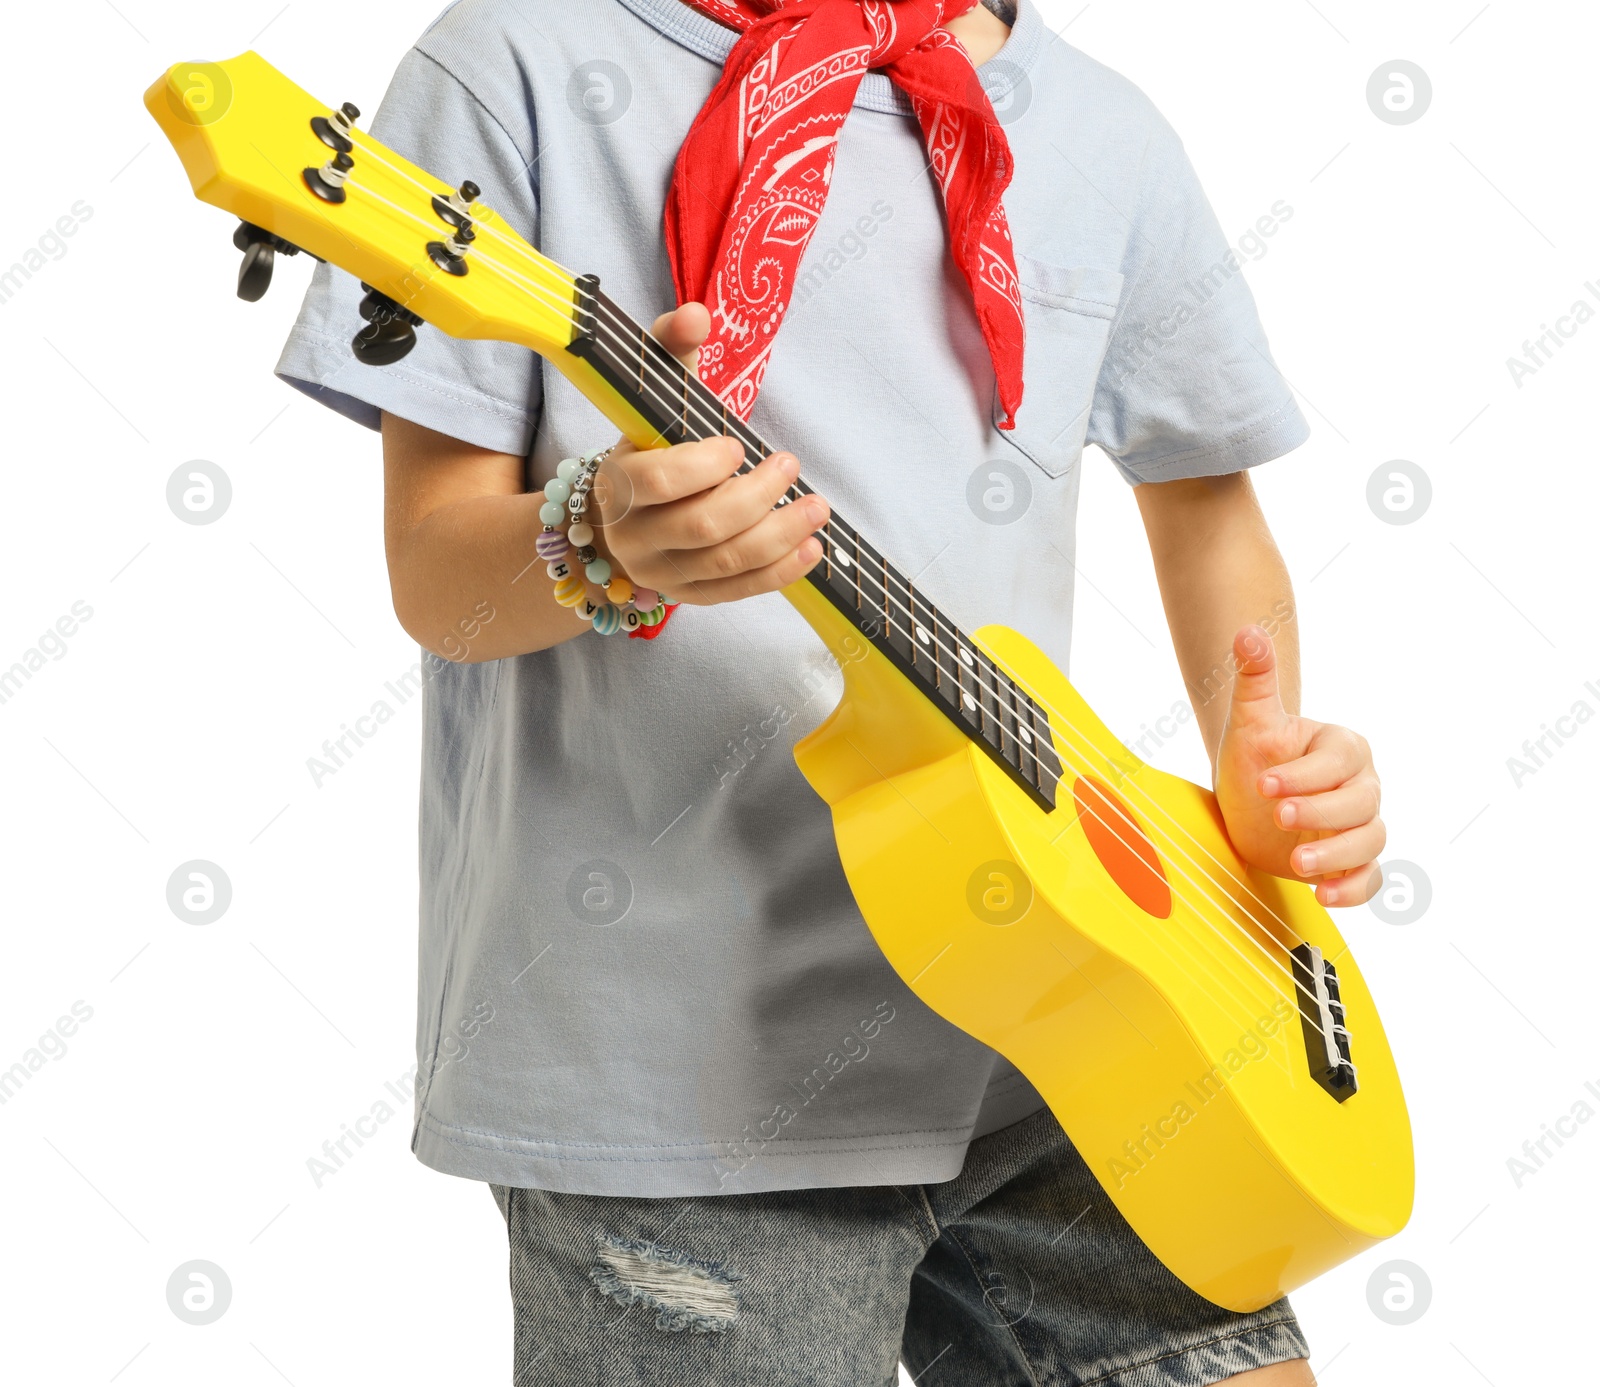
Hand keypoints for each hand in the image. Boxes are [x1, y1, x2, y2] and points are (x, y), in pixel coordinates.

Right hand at [577, 303, 829, 604]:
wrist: (616, 514)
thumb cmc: (647, 445)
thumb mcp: (652, 395)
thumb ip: (671, 350)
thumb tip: (696, 314)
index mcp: (618, 483)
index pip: (658, 483)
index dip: (704, 467)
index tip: (738, 446)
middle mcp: (633, 536)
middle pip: (701, 526)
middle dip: (756, 497)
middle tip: (789, 466)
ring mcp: (660, 573)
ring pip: (724, 564)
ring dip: (779, 535)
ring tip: (816, 507)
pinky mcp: (688, 595)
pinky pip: (736, 592)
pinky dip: (778, 573)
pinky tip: (811, 549)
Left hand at [1214, 626, 1383, 907]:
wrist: (1249, 802)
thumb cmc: (1252, 758)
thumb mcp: (1250, 720)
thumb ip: (1255, 678)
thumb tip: (1247, 631)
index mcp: (1343, 748)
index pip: (1338, 761)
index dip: (1305, 774)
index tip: (1264, 783)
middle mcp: (1361, 785)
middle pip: (1362, 802)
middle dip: (1322, 811)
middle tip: (1279, 817)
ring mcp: (1360, 825)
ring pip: (1371, 840)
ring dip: (1339, 854)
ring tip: (1298, 862)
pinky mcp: (1352, 861)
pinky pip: (1370, 878)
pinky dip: (1354, 890)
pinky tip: (1325, 896)